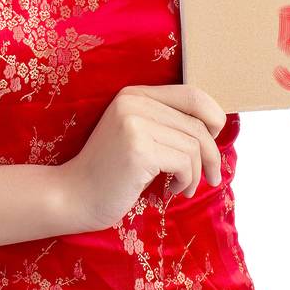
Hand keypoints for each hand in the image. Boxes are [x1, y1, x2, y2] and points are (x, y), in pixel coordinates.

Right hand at [56, 84, 226, 233]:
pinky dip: (187, 181)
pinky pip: (184, 163)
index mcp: (135, 94)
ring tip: (184, 187)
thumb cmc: (111, 172)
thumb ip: (166, 123)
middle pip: (198, 123)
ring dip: (197, 173)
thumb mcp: (137, 136)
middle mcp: (134, 102)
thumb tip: (216, 125)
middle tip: (214, 177)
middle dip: (212, 154)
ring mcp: (134, 124)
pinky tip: (173, 190)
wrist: (73, 195)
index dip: (214, 116)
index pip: (192, 94)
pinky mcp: (138, 150)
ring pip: (194, 145)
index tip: (215, 141)